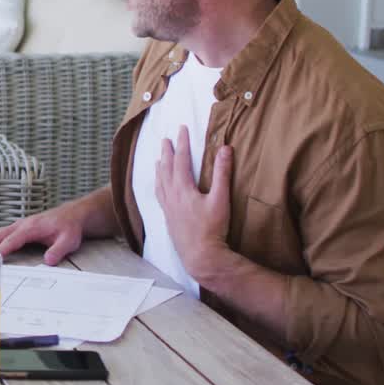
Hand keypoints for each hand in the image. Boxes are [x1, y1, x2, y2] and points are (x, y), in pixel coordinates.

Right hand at [0, 204, 84, 265]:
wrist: (73, 215)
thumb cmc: (69, 227)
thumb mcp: (69, 240)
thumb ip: (58, 250)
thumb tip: (48, 261)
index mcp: (31, 228)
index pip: (12, 240)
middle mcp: (22, 225)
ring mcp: (19, 226)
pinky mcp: (19, 229)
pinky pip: (1, 234)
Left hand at [155, 125, 232, 277]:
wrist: (200, 255)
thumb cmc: (212, 228)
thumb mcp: (221, 199)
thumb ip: (223, 173)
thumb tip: (225, 149)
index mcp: (183, 188)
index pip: (181, 159)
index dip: (182, 143)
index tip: (182, 129)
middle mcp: (171, 195)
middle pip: (166, 168)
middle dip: (167, 152)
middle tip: (166, 139)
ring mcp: (168, 207)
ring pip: (160, 181)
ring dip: (160, 167)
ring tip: (158, 158)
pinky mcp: (168, 217)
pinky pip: (159, 195)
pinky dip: (158, 184)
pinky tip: (159, 186)